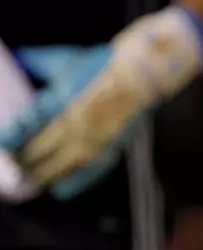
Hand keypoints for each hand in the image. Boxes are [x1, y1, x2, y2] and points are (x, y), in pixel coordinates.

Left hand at [0, 8, 202, 198]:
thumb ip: (38, 62)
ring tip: (30, 180)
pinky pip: (88, 173)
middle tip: (15, 165)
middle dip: (24, 159)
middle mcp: (74, 123)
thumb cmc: (102, 65)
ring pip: (60, 166)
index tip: (4, 144)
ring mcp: (93, 139)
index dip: (12, 137)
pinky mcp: (110, 148)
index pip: (27, 124)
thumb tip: (19, 59)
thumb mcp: (66, 60)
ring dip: (43, 175)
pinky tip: (59, 189)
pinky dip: (73, 183)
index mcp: (60, 99)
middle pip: (39, 149)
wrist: (141, 74)